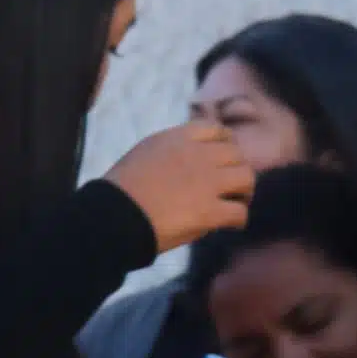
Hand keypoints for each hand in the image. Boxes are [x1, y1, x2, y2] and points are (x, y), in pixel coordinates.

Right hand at [105, 116, 256, 253]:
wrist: (110, 218)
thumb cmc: (116, 193)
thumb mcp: (141, 156)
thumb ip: (167, 154)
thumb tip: (184, 168)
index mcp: (178, 139)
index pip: (217, 131)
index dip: (227, 145)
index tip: (225, 159)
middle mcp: (198, 155)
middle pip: (236, 155)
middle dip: (236, 170)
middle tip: (233, 187)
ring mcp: (207, 183)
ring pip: (246, 179)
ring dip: (245, 191)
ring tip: (238, 203)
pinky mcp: (209, 211)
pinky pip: (239, 212)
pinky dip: (240, 219)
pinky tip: (233, 226)